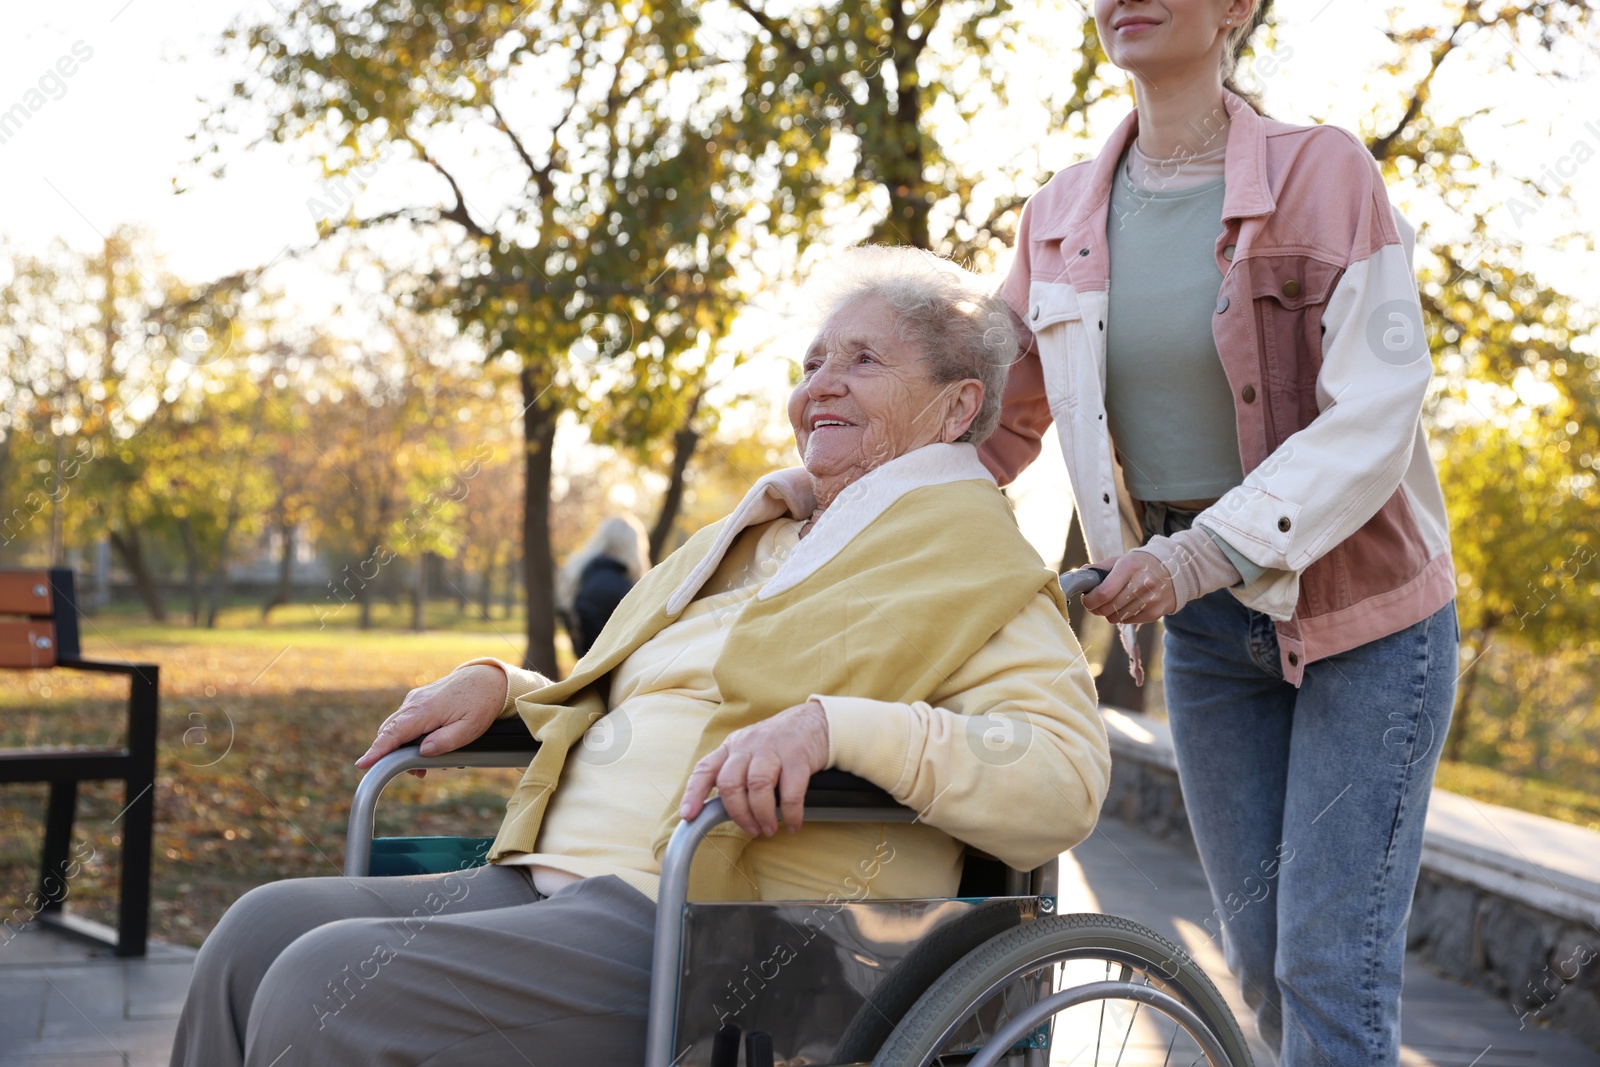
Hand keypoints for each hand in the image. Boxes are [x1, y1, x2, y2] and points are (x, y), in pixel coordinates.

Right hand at [354, 664, 507, 777]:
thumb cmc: (481, 704)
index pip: (393, 734)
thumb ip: (445, 742)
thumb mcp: (470, 729)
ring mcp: (415, 700)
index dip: (377, 751)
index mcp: (425, 711)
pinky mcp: (419, 700)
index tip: (362, 764)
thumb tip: (422, 752)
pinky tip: (426, 746)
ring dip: (402, 747)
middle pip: (389, 732)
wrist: (488, 679)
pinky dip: (408, 736)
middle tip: (418, 773)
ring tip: (426, 763)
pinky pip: (405, 720)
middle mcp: (414, 703)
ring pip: (396, 727)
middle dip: (393, 755)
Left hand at [679, 701, 830, 836]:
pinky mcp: (798, 757)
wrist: (816, 721)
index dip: (694, 792)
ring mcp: (773, 749)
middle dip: (738, 813)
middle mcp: (748, 745)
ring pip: (758, 786)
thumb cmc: (779, 742)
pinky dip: (790, 813)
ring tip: (769, 828)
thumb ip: (735, 774)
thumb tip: (720, 808)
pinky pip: (790, 791)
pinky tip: (792, 823)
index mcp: (732, 746)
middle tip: (751, 829)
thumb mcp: (750, 750)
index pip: (705, 768)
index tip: (688, 814)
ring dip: (763, 815)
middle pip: (731, 782)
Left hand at [1081, 551, 1177, 624]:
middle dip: (1096, 609)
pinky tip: (1126, 606)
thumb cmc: (1140, 565)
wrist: (1175, 571)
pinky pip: (1128, 621)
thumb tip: (1080, 577)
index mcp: (1129, 567)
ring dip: (1108, 613)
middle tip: (1095, 604)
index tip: (1087, 599)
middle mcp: (1142, 583)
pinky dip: (1122, 616)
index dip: (1090, 600)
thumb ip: (1099, 569)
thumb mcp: (1121, 560)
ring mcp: (1151, 599)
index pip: (1104, 592)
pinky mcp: (1156, 612)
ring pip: (1116, 618)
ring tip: (1112, 604)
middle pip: (1107, 608)